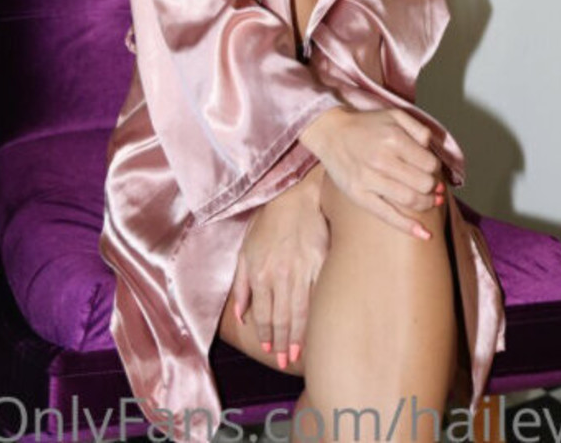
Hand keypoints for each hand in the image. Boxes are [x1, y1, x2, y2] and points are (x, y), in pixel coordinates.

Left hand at [231, 166, 327, 367]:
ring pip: (299, 312)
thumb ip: (241, 284)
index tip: (269, 349)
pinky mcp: (320, 264)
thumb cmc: (269, 224)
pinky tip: (316, 330)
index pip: (263, 313)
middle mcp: (279, 274)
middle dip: (282, 343)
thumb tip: (240, 315)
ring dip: (298, 337)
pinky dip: (316, 316)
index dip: (266, 334)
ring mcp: (301, 270)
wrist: (297, 198)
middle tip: (284, 360)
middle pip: (281, 318)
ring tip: (297, 355)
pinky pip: (318, 296)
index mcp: (259, 271)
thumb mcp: (246, 250)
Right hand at [300, 106, 444, 239]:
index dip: (435, 168)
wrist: (330, 132)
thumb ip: (419, 128)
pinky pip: (387, 215)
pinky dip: (408, 227)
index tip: (431, 169)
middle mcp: (381, 159)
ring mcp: (368, 179)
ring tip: (430, 201)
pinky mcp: (358, 195)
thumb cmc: (365, 125)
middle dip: (433, 187)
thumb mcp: (394, 114)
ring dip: (427, 204)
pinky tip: (424, 234)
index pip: (429, 164)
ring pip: (410, 200)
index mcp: (393, 138)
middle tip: (433, 186)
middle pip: (423, 184)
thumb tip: (433, 152)